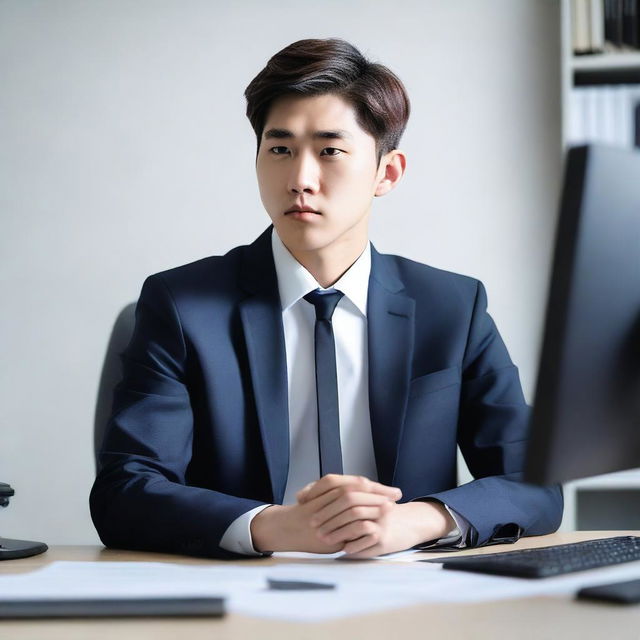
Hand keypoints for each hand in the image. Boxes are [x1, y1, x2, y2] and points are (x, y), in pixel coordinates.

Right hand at [250, 474, 400, 552]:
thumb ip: (341, 495)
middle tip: (396, 497)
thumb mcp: (322, 497)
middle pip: (355, 490)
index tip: (394, 491)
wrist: (287, 529)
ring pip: (351, 505)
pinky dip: (360, 525)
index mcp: (327, 488)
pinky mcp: (325, 534)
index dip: (375, 486)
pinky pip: (344, 527)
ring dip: (372, 506)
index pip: (355, 483)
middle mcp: (325, 499)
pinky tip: (374, 526)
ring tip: (389, 509)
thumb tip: (368, 489)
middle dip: (377, 493)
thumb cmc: (308, 514)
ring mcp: (323, 515)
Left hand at [310, 495, 456, 558]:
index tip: (309, 507)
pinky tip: (343, 549)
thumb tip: (309, 497)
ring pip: (356, 523)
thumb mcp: (365, 503)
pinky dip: (353, 545)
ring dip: (337, 532)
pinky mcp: (386, 539)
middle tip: (314, 526)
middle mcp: (376, 504)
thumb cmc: (381, 515)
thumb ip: (344, 500)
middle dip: (328, 517)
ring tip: (324, 539)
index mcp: (369, 493)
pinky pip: (367, 540)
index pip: (344, 489)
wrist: (411, 525)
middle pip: (348, 505)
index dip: (325, 497)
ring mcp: (382, 521)